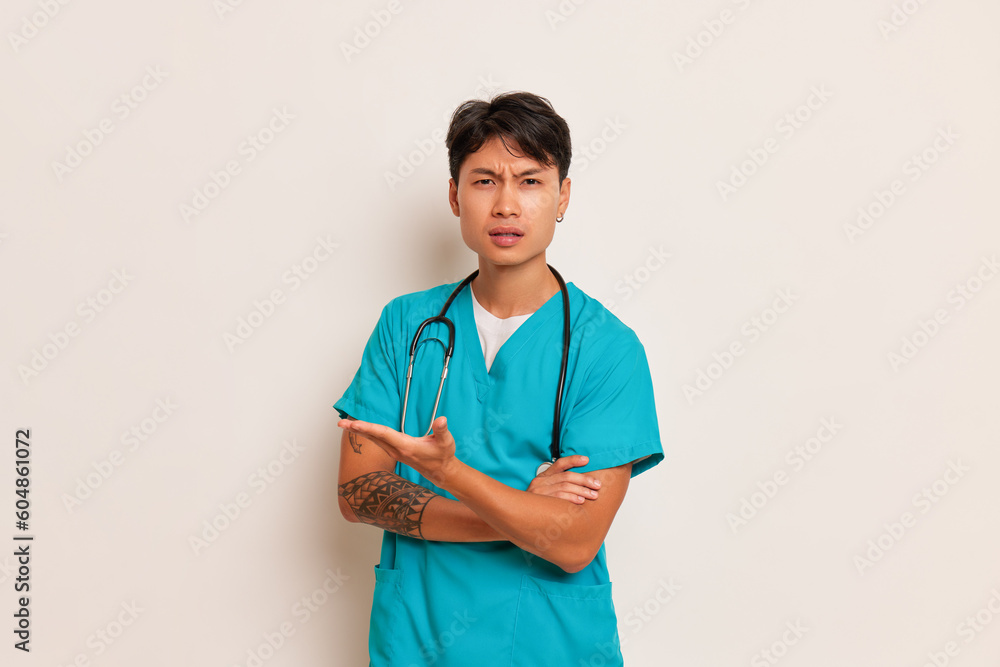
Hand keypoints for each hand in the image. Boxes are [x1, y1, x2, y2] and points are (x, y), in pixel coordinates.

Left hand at [338, 415, 458, 485]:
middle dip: (357, 429)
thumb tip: (441, 419)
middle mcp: (397, 450)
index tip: (355, 424)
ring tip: (345, 424)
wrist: (441, 471)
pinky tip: (361, 429)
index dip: (369, 428)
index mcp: (406, 446)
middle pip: (373, 437)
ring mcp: (395, 452)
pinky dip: (368, 434)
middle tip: (341, 423)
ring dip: (360, 431)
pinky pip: (378, 441)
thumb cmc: (443, 455)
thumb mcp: (446, 442)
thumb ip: (442, 430)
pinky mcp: (395, 452)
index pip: (384, 434)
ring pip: (374, 439)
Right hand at [526, 455, 601, 504]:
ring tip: (593, 495)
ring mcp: (539, 492)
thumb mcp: (544, 491)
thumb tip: (580, 484)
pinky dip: (571, 499)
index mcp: (543, 476)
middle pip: (567, 476)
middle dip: (585, 480)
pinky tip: (580, 501)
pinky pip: (559, 498)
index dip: (574, 460)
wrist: (517, 516)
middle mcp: (540, 481)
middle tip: (597, 485)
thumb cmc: (535, 504)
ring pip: (565, 487)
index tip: (587, 460)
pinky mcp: (540, 502)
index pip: (560, 464)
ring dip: (582, 491)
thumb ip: (557, 485)